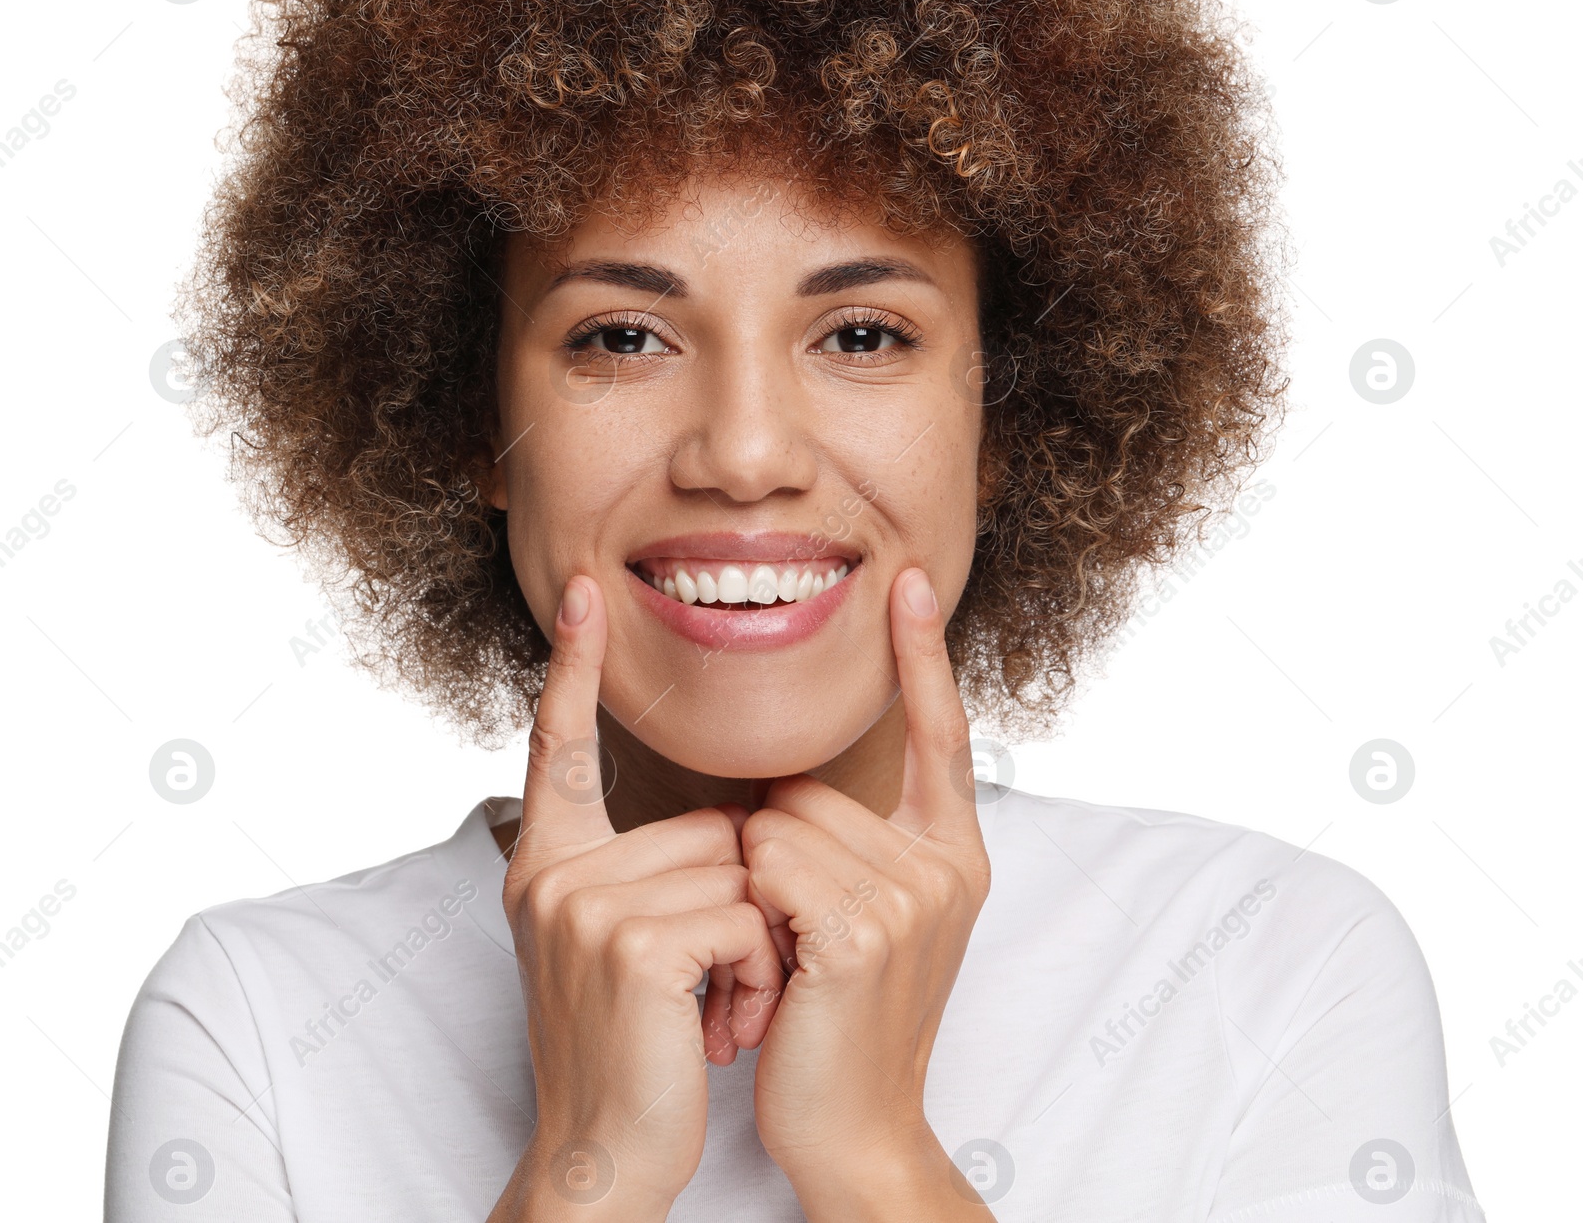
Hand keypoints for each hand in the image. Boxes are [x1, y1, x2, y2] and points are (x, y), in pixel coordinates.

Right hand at [487, 575, 783, 1222]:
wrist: (607, 1155)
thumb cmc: (631, 1048)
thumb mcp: (614, 945)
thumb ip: (643, 872)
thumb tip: (729, 824)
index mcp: (548, 862)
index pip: (560, 746)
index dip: (574, 669)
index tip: (587, 594)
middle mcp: (552, 872)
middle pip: (710, 826)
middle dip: (746, 905)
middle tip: (723, 985)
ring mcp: (584, 905)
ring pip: (738, 870)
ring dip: (761, 947)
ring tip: (724, 1011)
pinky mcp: (630, 944)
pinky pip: (743, 915)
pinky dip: (758, 972)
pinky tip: (726, 1026)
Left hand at [742, 567, 994, 1220]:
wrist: (856, 1128)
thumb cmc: (846, 1020)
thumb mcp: (881, 922)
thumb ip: (865, 845)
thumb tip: (789, 788)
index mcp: (955, 852)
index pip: (940, 730)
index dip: (922, 653)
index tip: (911, 576)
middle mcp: (946, 863)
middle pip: (811, 784)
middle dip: (773, 848)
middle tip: (793, 936)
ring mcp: (912, 895)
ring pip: (777, 821)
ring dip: (753, 885)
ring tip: (784, 960)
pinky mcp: (862, 929)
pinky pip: (768, 863)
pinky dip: (750, 908)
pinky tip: (776, 970)